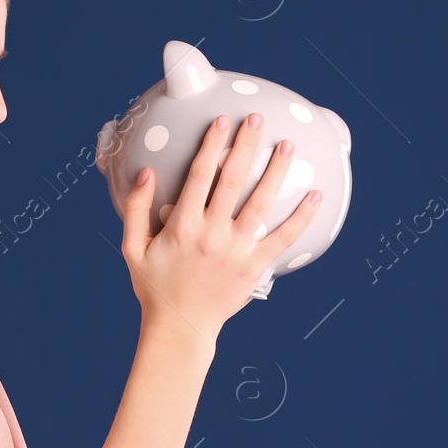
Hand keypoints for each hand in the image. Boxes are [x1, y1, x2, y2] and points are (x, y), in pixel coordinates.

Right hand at [120, 112, 322, 336]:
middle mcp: (210, 234)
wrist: (180, 328)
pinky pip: (283, 239)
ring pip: (261, 203)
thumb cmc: (154, 287)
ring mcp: (235, 250)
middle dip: (245, 146)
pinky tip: (315, 196)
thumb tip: (146, 172)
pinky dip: (301, 217)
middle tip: (256, 119)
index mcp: (181, 226)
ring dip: (276, 172)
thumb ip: (136, 209)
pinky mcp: (254, 267)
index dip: (211, 146)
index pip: (199, 176)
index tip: (221, 122)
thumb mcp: (132, 248)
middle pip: (232, 180)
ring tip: (287, 146)